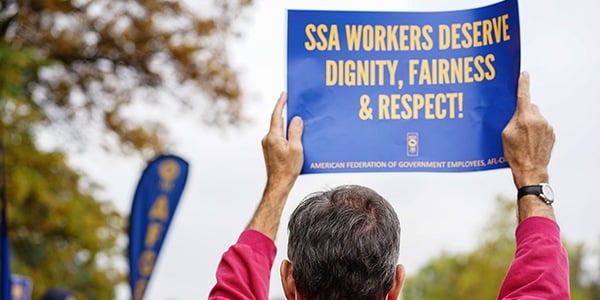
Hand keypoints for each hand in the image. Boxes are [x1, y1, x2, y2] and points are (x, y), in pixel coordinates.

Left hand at [247, 93, 302, 239]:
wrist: (278, 185)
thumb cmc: (288, 169)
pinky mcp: (269, 151)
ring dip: (287, 126)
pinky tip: (294, 138)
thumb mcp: (296, 149)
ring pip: (278, 131)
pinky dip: (286, 135)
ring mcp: (267, 145)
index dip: (280, 103)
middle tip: (294, 104)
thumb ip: (295, 132)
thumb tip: (296, 119)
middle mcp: (268, 139)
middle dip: (285, 114)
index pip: (276, 115)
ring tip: (297, 122)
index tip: (284, 94)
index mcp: (273, 136)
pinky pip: (278, 138)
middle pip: (277, 122)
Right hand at [502, 72, 554, 188]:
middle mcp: (538, 120)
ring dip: (530, 123)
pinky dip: (536, 130)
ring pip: (536, 117)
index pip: (523, 96)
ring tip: (523, 138)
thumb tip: (518, 114)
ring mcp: (547, 127)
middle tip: (516, 126)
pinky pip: (542, 126)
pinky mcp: (552, 134)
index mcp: (525, 118)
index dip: (523, 83)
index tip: (524, 74)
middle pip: (530, 107)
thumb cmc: (515, 155)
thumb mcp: (506, 134)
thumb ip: (512, 120)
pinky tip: (530, 141)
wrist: (531, 169)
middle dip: (523, 113)